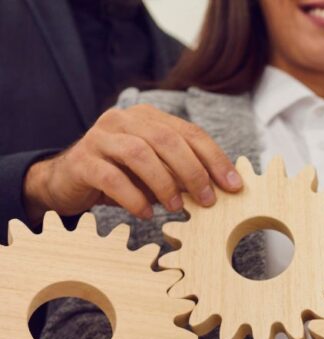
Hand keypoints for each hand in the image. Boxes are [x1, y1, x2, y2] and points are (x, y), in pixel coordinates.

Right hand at [23, 104, 242, 224]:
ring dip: (164, 183)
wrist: (69, 181)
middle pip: (166, 139)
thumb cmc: (122, 177)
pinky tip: (147, 214)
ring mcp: (100, 138)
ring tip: (176, 208)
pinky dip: (133, 198)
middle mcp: (124, 120)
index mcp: (149, 118)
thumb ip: (184, 174)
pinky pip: (111, 177)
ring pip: (139, 153)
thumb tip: (223, 190)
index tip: (234, 186)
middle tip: (207, 200)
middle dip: (193, 171)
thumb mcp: (158, 173)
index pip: (190, 133)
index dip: (215, 159)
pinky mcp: (82, 161)